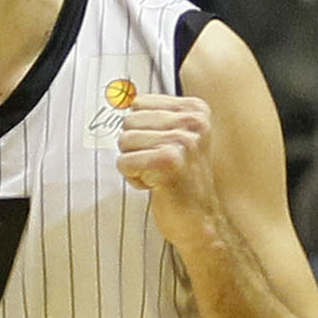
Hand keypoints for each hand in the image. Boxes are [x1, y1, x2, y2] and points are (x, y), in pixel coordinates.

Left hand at [114, 93, 226, 252]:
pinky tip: (156, 185)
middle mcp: (192, 122)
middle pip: (128, 121)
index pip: (138, 103)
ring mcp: (183, 141)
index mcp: (195, 110)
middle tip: (159, 165)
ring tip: (158, 175)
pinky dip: (133, 178)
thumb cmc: (180, 179)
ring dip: (134, 164)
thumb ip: (150, 115)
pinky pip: (124, 162)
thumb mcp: (173, 137)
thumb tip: (118, 97)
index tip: (162, 148)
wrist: (199, 220)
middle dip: (135, 148)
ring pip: (124, 141)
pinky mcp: (169, 162)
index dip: (141, 130)